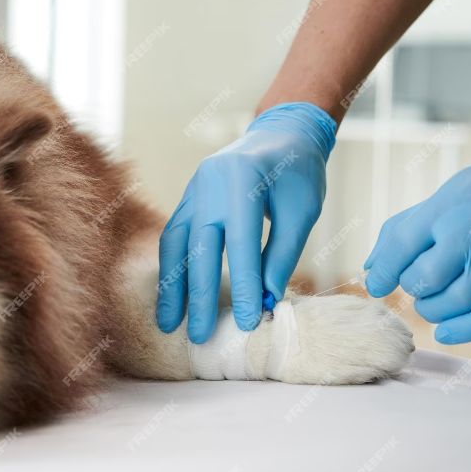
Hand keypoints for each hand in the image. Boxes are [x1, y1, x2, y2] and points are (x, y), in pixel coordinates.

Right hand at [156, 102, 336, 342]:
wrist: (281, 135)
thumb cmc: (298, 173)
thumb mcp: (302, 211)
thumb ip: (282, 253)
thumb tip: (264, 298)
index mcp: (243, 181)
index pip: (239, 244)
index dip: (241, 286)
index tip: (245, 321)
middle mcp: (210, 184)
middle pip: (199, 249)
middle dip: (198, 296)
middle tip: (198, 336)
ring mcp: (193, 189)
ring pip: (177, 244)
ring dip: (172, 286)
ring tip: (168, 323)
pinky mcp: (188, 197)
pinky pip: (174, 235)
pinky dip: (171, 267)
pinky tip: (169, 294)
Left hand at [364, 145, 470, 343]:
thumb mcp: (452, 191)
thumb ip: (407, 226)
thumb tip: (372, 267)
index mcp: (451, 205)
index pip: (400, 245)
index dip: (382, 272)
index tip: (377, 284)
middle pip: (421, 280)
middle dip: (411, 287)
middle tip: (417, 283)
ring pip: (448, 305)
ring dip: (431, 310)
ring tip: (432, 300)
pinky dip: (460, 331)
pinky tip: (444, 330)